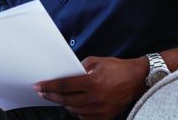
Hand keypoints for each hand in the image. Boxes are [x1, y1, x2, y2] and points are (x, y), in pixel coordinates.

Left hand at [34, 56, 148, 119]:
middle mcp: (96, 98)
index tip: (38, 86)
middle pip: (66, 100)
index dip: (49, 86)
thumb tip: (66, 74)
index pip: (65, 86)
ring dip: (64, 103)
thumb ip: (80, 67)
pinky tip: (74, 104)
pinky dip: (77, 111)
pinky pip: (85, 117)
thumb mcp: (97, 61)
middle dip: (52, 96)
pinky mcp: (106, 116)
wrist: (138, 79)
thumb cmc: (118, 68)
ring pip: (74, 110)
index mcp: (93, 82)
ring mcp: (101, 110)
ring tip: (58, 97)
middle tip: (43, 92)